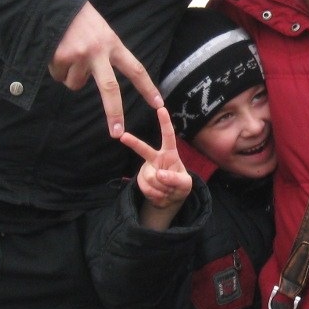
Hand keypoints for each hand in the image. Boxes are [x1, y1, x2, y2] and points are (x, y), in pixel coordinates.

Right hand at [50, 2, 161, 137]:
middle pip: (110, 89)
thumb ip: (106, 56)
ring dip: (70, 75)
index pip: (136, 69)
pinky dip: (56, 69)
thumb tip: (103, 86)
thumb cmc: (80, 20)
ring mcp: (79, 55)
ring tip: (67, 52)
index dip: (147, 88)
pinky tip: (56, 51)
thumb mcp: (101, 33)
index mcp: (113, 44)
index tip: (159, 104)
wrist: (53, 4)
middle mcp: (99, 51)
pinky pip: (59, 76)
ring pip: (75, 84)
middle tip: (117, 133)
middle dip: (114, 113)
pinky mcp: (60, 57)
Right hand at [120, 107, 191, 230]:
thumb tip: (159, 174)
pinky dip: (155, 194)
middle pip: (144, 149)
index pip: (168, 136)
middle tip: (123, 136)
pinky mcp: (140, 179)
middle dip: (133, 143)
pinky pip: (146, 187)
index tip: (161, 108)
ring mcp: (146, 168)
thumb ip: (176, 179)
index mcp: (170, 153)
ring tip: (167, 190)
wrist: (169, 200)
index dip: (165, 122)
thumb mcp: (185, 184)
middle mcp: (155, 158)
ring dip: (162, 188)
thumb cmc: (180, 185)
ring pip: (150, 177)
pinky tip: (160, 194)